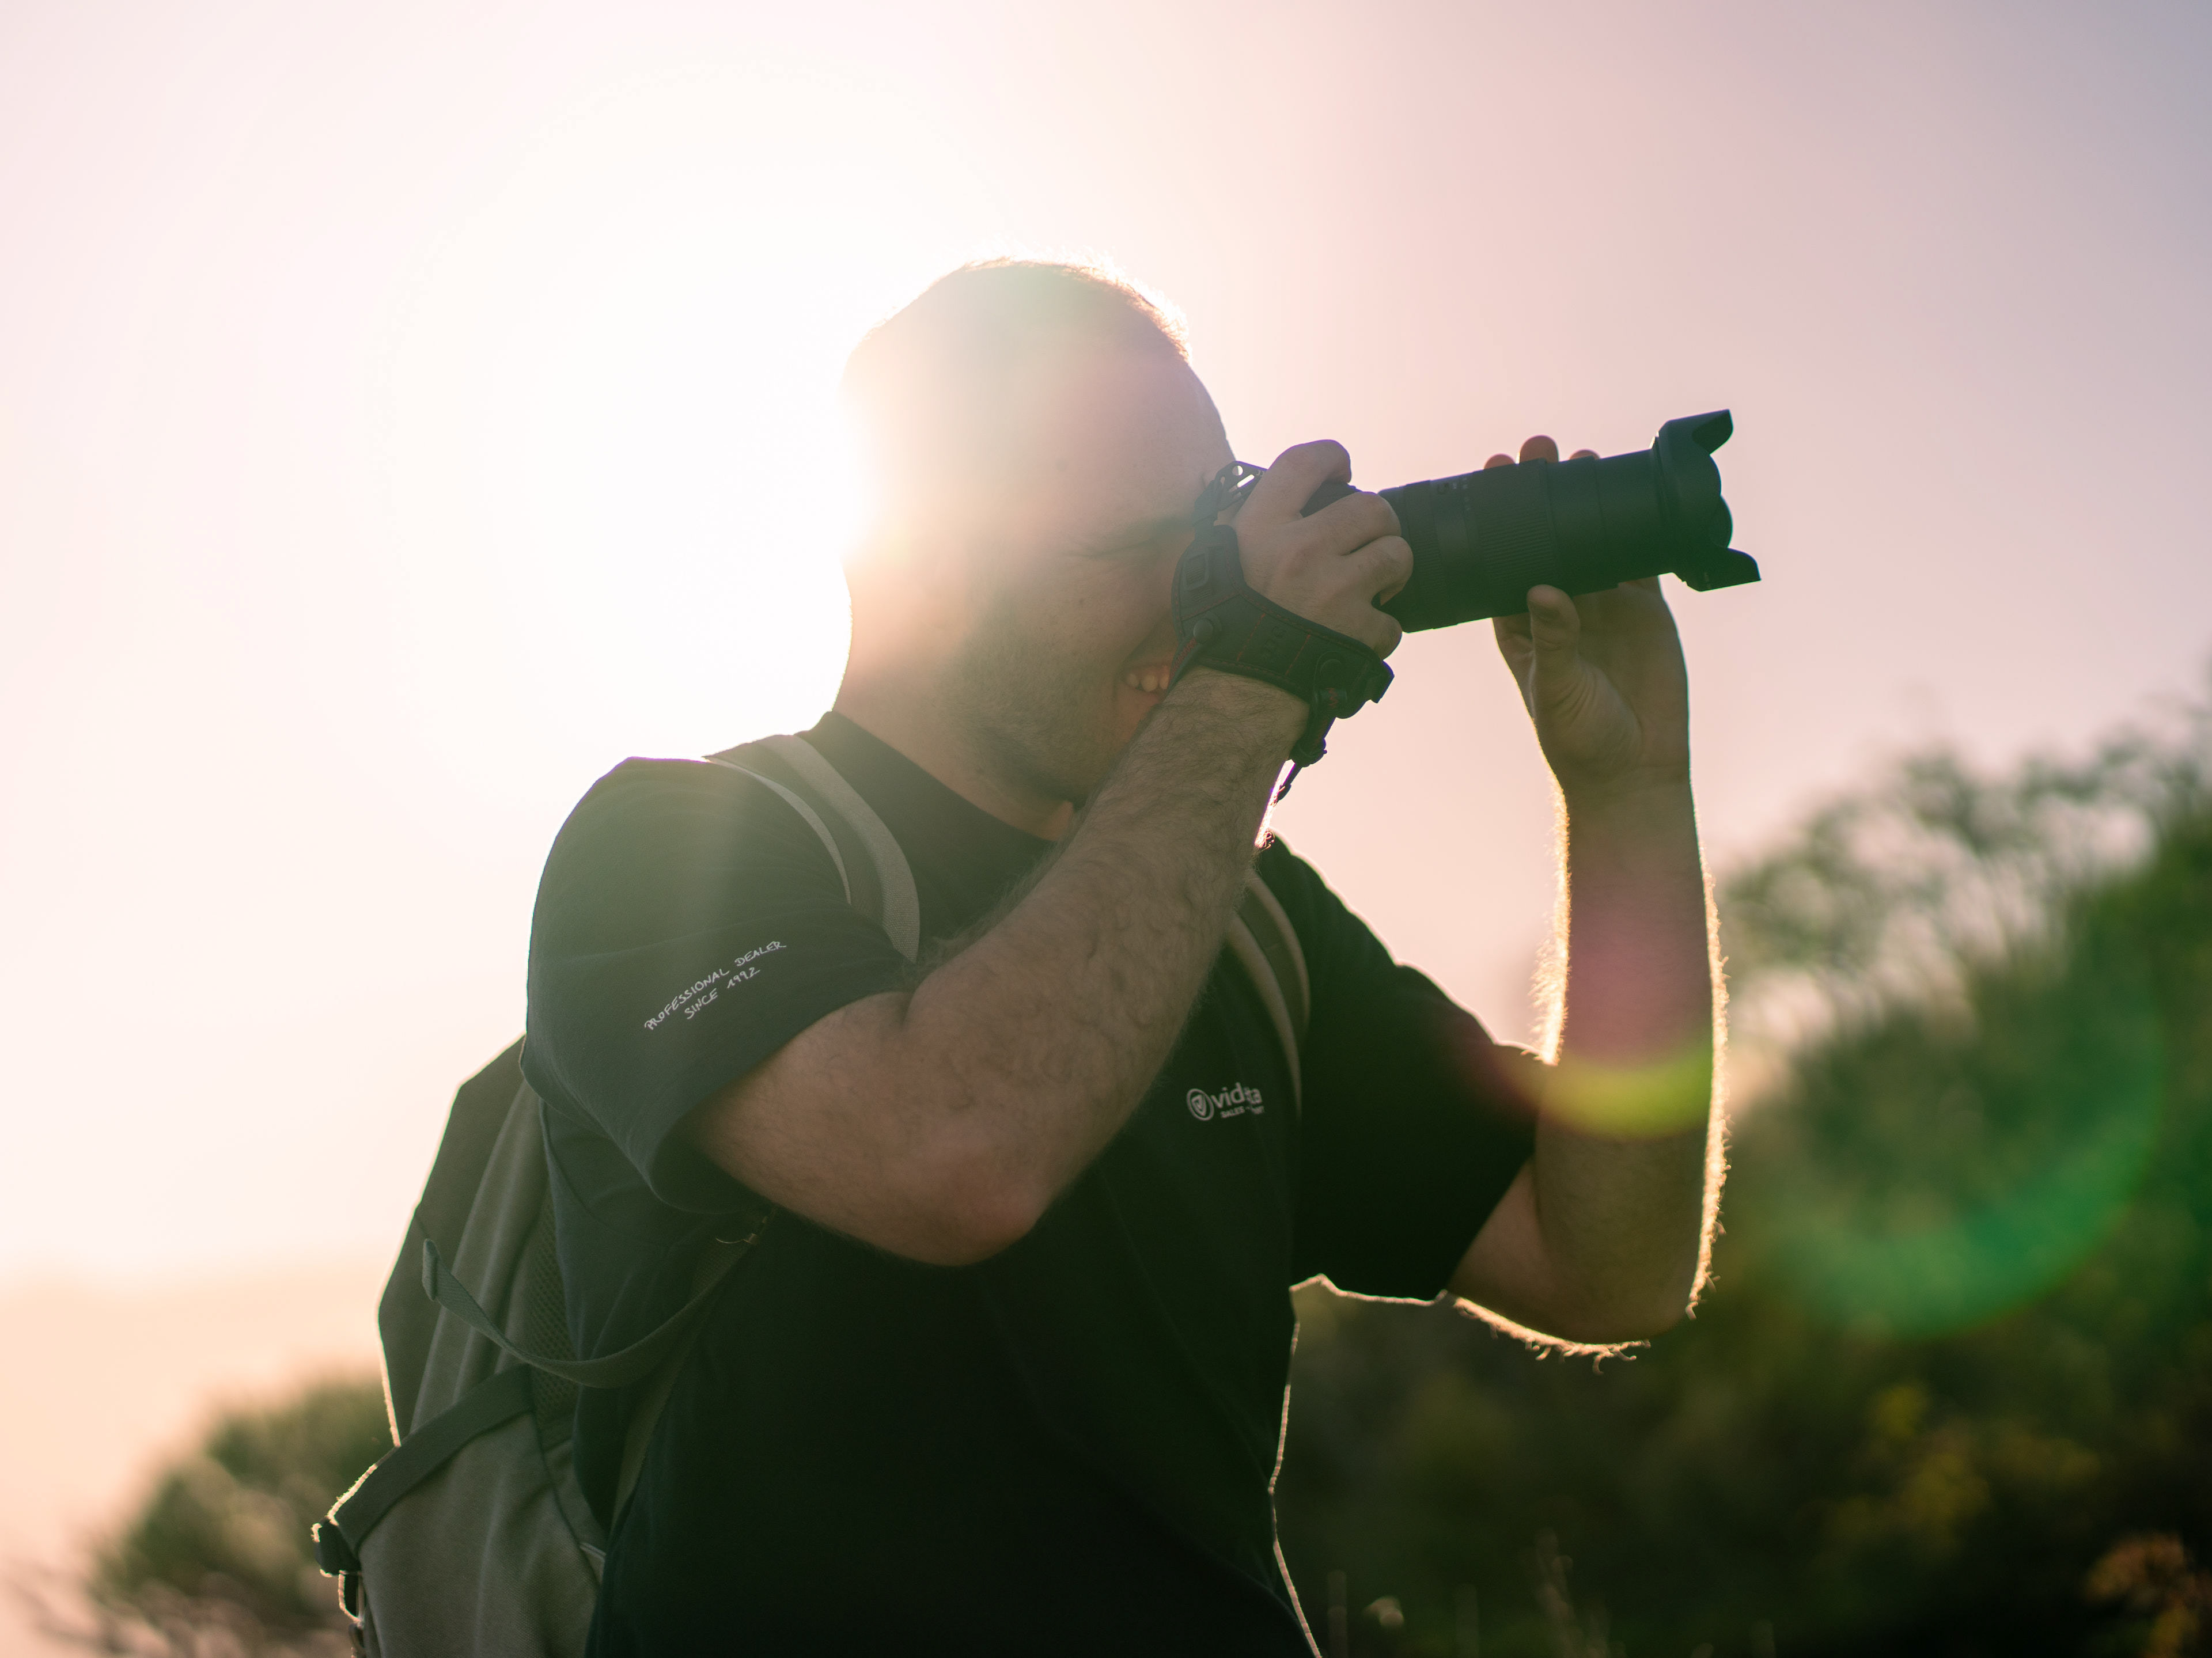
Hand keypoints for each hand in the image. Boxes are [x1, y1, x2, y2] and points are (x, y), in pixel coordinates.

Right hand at [1228, 441, 1410, 659]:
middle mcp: (1301, 550)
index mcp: (1261, 527)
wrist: (1236, 694)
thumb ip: (1242, 525)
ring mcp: (1335, 589)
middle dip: (1379, 524)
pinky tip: (1355, 637)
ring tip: (1372, 587)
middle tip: (1369, 541)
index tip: (1342, 469)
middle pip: (1372, 507)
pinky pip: (1393, 620)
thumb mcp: (1212, 563)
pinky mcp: (1360, 629)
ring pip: (1397, 554)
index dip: (1331, 457)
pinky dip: (1379, 632)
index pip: (1304, 463)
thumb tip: (1268, 498)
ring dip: (1391, 571)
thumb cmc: (1220, 627)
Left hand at [1488, 435, 1691, 803]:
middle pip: (1548, 539)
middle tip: (1537, 448)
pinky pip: (1640, 560)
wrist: (1634, 770)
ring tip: (1584, 456)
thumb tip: (1543, 590)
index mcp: (1521, 624)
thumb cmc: (1578, 738)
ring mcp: (1603, 605)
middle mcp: (1559, 607)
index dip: (1500, 520)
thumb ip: (1553, 640)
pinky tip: (1636, 492)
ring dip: (1589, 502)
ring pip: (1593, 541)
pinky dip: (1639, 529)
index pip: (1504, 560)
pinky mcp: (1645, 610)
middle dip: (1542, 495)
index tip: (1493, 476)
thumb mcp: (1555, 689)